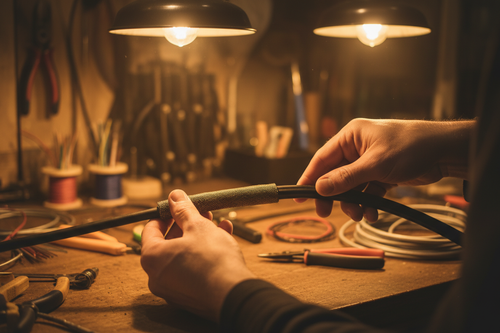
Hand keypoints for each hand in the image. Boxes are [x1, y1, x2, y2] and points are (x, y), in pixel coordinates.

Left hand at [140, 189, 254, 321]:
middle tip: (200, 214)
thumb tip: (174, 196)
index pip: (150, 229)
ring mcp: (173, 290)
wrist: (234, 295)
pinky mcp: (190, 297)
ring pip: (182, 256)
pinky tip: (223, 239)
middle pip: (167, 243)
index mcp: (152, 257)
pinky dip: (202, 255)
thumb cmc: (212, 260)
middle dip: (186, 225)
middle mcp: (157, 277)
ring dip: (198, 237)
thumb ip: (183, 210)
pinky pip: (191, 270)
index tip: (178, 207)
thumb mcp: (198, 226)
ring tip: (216, 224)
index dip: (165, 214)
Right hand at [298, 118, 471, 220]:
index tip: (298, 195)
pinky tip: (374, 213)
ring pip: (351, 186)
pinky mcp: (381, 173)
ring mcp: (369, 161)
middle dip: (333, 195)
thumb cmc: (411, 147)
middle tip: (325, 213)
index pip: (322, 159)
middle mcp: (357, 147)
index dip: (310, 177)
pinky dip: (368, 202)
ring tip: (360, 214)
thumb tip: (320, 188)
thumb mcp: (375, 164)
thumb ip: (346, 178)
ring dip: (353, 202)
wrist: (445, 151)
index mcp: (351, 136)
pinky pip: (367, 191)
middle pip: (335, 175)